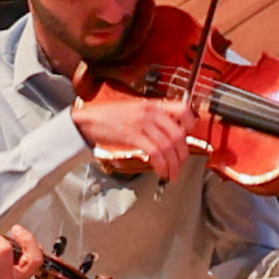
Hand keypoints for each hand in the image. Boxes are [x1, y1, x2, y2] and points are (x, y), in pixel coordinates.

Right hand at [74, 86, 199, 180]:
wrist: (87, 120)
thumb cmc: (108, 117)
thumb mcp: (134, 111)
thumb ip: (152, 119)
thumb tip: (167, 134)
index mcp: (152, 104)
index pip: (182, 109)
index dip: (191, 123)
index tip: (190, 136)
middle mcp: (150, 112)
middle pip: (177, 134)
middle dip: (182, 153)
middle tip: (180, 164)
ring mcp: (141, 123)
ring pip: (167, 146)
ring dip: (172, 164)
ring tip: (172, 173)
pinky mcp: (133, 135)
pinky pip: (154, 152)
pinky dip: (161, 165)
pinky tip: (160, 171)